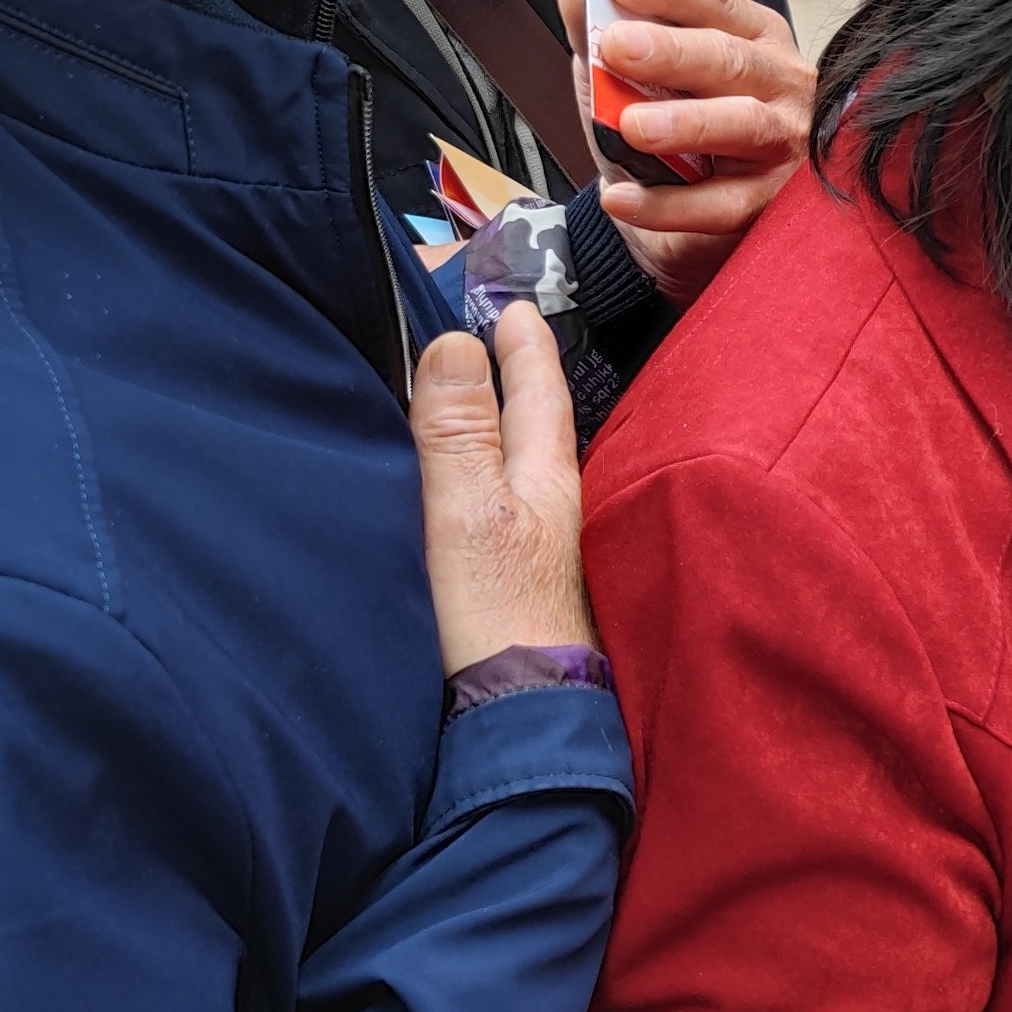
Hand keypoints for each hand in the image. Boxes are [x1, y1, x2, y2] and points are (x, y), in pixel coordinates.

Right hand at [412, 303, 591, 671]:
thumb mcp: (468, 510)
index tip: (511, 301)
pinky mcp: (521, 575)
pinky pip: (506, 497)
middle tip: (497, 331)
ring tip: (479, 393)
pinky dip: (490, 470)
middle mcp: (555, 501)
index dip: (523, 342)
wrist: (518, 710)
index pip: (539, 388)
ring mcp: (542, 540)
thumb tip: (456, 342)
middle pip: (537, 419)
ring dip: (502, 421)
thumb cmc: (497, 611)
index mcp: (548, 474)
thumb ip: (459, 432)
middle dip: (517, 373)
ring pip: (523, 459)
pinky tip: (474, 481)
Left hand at [560, 0, 813, 305]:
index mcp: (752, 37)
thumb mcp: (629, 77)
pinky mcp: (773, 204)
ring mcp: (784, 144)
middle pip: (732, 60)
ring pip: (743, 125)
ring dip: (687, 122)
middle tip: (619, 47)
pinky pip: (723, 205)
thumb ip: (603, 30)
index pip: (715, 2)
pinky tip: (621, 198)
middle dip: (674, 51)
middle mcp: (779, 83)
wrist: (682, 226)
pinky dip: (668, 205)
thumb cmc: (670, 135)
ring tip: (631, 126)